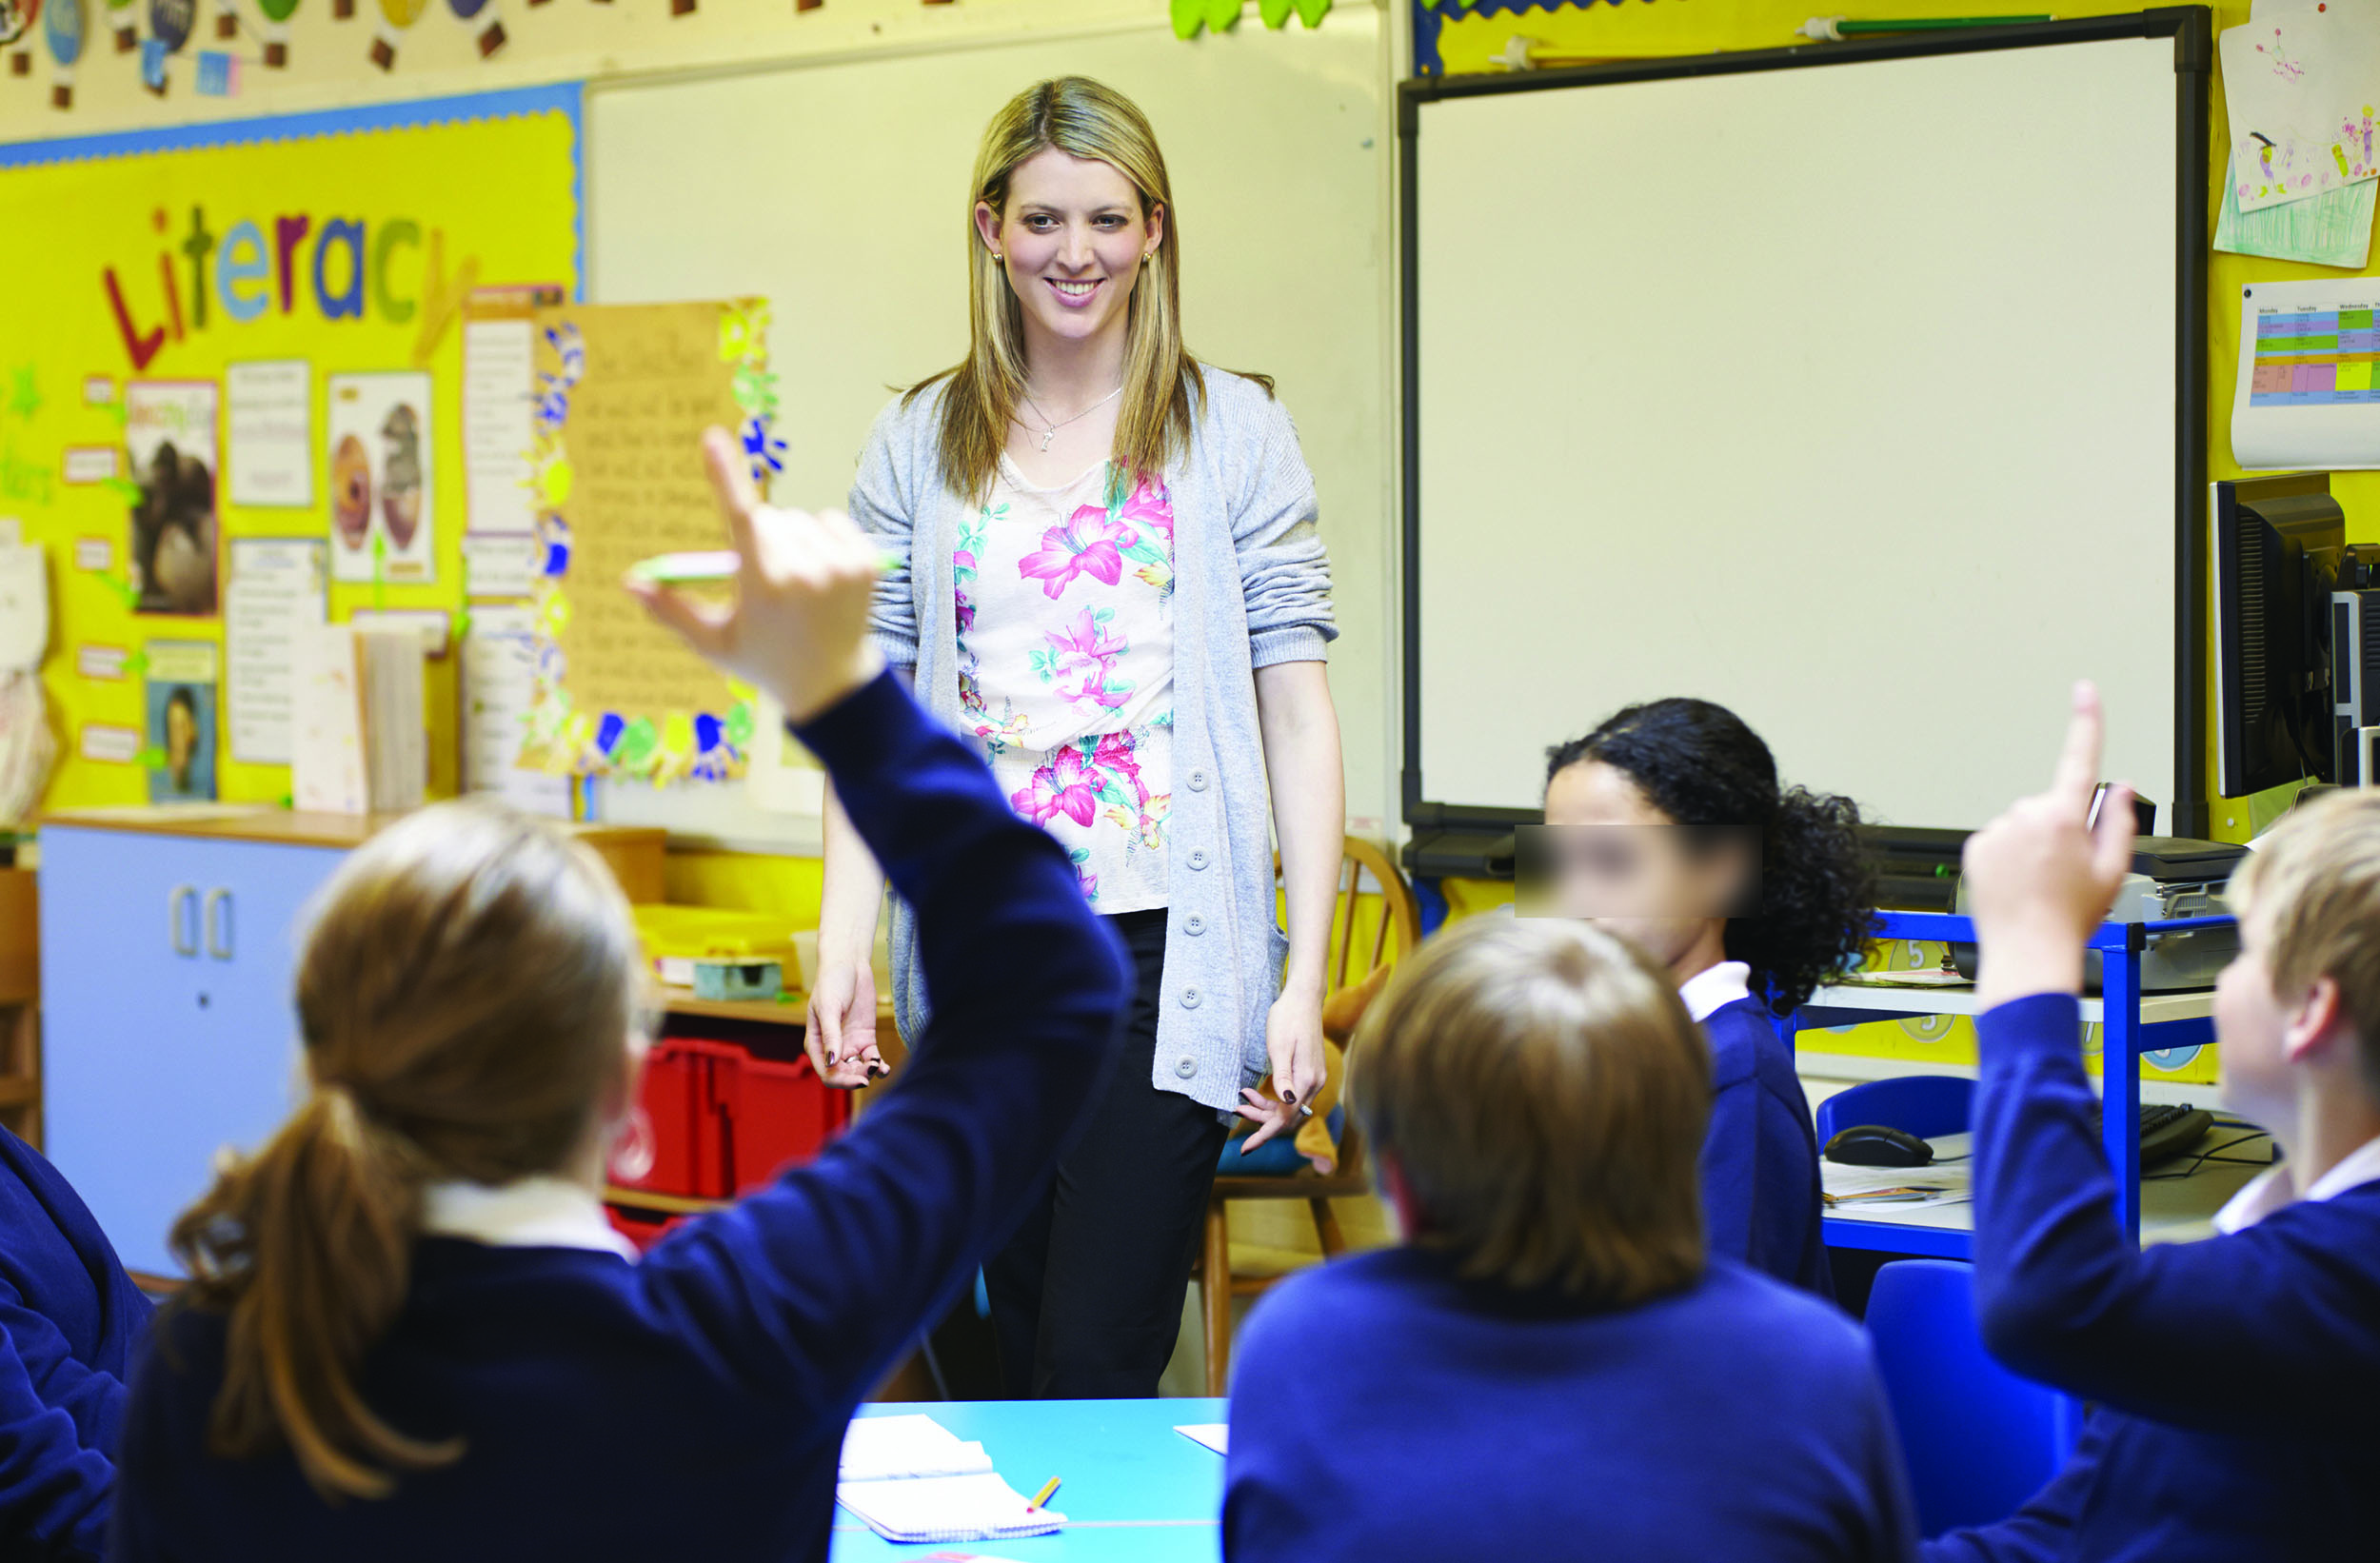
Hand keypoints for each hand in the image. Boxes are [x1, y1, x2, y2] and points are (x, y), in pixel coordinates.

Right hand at [627, 427, 883, 723]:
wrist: (834, 685)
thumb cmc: (764, 661)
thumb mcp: (713, 643)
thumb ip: (671, 611)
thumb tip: (629, 582)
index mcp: (764, 588)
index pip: (739, 520)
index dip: (724, 476)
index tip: (712, 437)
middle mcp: (804, 574)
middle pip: (766, 518)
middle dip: (758, 538)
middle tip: (766, 582)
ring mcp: (840, 567)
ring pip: (799, 519)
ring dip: (790, 540)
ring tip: (796, 583)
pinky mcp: (866, 563)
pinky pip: (831, 520)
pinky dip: (822, 537)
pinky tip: (822, 573)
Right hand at [803, 958, 886, 1090]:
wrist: (849, 964)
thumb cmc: (832, 982)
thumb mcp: (829, 1008)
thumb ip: (831, 1035)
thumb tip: (832, 1062)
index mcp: (817, 1044)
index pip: (826, 1073)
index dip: (841, 1081)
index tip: (859, 1080)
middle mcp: (832, 1048)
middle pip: (843, 1074)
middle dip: (856, 1077)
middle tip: (870, 1071)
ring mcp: (850, 1044)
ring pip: (858, 1069)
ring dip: (868, 1073)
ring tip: (879, 1067)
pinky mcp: (865, 1038)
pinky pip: (872, 1058)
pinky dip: (879, 1065)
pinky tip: (885, 1068)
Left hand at [1234, 991, 1326, 1154]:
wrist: (1303, 997)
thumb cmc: (1288, 1018)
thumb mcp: (1279, 1047)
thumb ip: (1283, 1077)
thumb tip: (1287, 1102)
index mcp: (1307, 1080)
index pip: (1285, 1119)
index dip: (1264, 1134)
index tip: (1245, 1148)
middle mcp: (1315, 1083)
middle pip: (1287, 1116)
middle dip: (1261, 1120)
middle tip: (1236, 1111)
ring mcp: (1314, 1078)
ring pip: (1288, 1107)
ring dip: (1265, 1108)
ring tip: (1242, 1099)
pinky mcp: (1309, 1072)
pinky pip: (1291, 1095)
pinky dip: (1273, 1098)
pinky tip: (1255, 1091)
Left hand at [1962, 681, 2136, 1007]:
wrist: (2027, 951)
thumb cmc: (2069, 918)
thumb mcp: (2113, 870)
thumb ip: (2118, 822)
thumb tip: (2118, 789)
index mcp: (2064, 817)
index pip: (2080, 758)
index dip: (2086, 721)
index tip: (2085, 691)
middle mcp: (2026, 816)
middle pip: (2051, 806)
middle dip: (2061, 829)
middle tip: (2067, 871)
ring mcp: (1997, 830)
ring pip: (2023, 825)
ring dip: (2033, 846)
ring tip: (2040, 883)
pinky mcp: (1975, 846)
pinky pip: (1999, 841)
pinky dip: (2008, 856)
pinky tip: (2017, 883)